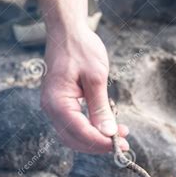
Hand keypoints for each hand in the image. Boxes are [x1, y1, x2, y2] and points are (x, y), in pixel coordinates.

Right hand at [41, 24, 128, 153]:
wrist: (68, 31)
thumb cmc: (81, 49)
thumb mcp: (96, 77)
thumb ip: (101, 107)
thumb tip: (108, 133)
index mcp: (57, 101)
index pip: (80, 132)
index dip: (101, 142)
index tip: (122, 144)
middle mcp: (51, 107)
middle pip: (74, 139)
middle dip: (99, 145)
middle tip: (124, 144)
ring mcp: (54, 107)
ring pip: (73, 136)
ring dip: (95, 140)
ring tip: (118, 136)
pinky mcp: (61, 105)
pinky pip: (74, 126)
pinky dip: (90, 131)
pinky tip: (107, 127)